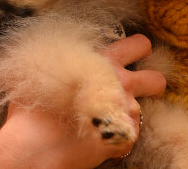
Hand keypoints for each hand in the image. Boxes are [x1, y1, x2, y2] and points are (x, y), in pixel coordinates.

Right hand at [0, 34, 165, 168]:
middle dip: (150, 82)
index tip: (131, 56)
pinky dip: (119, 138)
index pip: (139, 43)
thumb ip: (62, 56)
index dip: (138, 49)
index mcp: (104, 60)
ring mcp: (124, 111)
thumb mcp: (45, 66)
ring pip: (146, 111)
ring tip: (111, 118)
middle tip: (135, 88)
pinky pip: (131, 136)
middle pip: (156, 78)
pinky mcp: (124, 138)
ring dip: (130, 112)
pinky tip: (101, 138)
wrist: (31, 144)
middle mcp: (120, 83)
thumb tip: (57, 47)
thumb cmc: (35, 104)